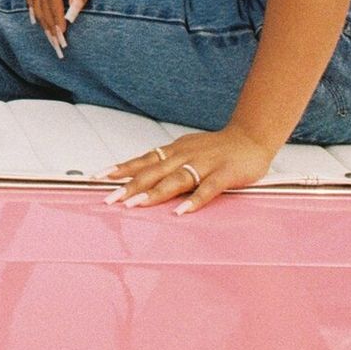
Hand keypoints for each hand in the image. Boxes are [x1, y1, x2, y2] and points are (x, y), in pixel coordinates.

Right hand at [24, 0, 123, 50]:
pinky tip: (34, 14)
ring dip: (40, 16)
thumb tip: (73, 14)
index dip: (56, 19)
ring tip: (46, 33)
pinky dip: (31, 1)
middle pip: (41, 1)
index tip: (62, 36)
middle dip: (48, 23)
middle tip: (56, 43)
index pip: (52, 0)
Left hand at [103, 125, 279, 214]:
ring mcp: (205, 164)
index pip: (142, 160)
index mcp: (174, 151)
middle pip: (153, 171)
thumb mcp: (187, 151)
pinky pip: (207, 189)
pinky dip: (194, 201)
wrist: (251, 137)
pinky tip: (181, 212)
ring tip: (135, 205)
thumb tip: (141, 178)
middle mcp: (184, 155)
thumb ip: (167, 164)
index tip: (99, 177)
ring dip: (154, 193)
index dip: (121, 168)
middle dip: (130, 185)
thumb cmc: (216, 149)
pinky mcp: (225, 174)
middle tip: (110, 198)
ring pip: (175, 179)